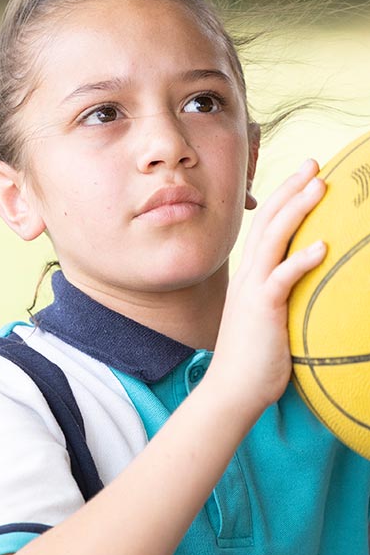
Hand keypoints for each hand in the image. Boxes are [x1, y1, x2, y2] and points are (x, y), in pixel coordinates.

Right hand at [213, 159, 326, 410]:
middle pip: (269, 221)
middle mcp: (249, 275)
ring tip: (319, 184)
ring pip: (273, 239)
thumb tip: (301, 288)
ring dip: (297, 209)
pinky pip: (281, 279)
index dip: (284, 199)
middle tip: (315, 163)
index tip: (305, 178)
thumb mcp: (266, 319)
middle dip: (292, 189)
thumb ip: (279, 297)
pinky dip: (301, 260)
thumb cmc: (253, 360)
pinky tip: (323, 246)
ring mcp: (252, 290)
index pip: (266, 227)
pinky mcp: (261, 309)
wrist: (231, 390)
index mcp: (250, 276)